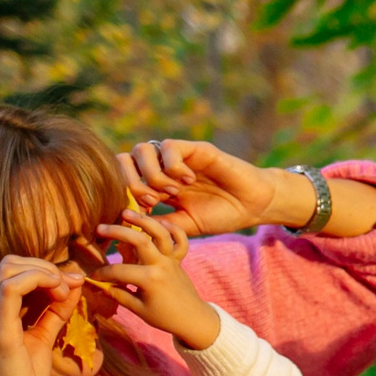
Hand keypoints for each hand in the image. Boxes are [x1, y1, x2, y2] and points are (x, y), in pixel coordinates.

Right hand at [0, 255, 83, 375]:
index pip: (8, 273)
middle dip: (44, 267)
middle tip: (70, 284)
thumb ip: (54, 311)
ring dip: (44, 272)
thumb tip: (73, 284)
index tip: (69, 283)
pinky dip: (38, 279)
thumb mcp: (42, 337)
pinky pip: (10, 288)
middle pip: (8, 265)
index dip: (41, 269)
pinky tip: (58, 291)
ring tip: (65, 289)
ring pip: (9, 270)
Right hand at [91, 206, 219, 350]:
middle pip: (140, 241)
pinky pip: (181, 240)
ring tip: (126, 213)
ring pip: (160, 234)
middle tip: (100, 228)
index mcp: (150, 280)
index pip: (120, 271)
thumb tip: (99, 285)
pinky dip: (173, 229)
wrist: (192, 318)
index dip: (103, 273)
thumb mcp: (138, 309)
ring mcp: (171, 260)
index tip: (94, 276)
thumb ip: (119, 294)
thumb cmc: (164, 317)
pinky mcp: (179, 259)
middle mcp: (161, 265)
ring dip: (144, 221)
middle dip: (118, 232)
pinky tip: (159, 222)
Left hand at [118, 138, 302, 237]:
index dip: (126, 195)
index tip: (142, 213)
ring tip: (171, 191)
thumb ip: (160, 225)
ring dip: (151, 174)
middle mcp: (162, 168)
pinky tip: (188, 180)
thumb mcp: (184, 225)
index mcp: (156, 186)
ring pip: (143, 149)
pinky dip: (172, 166)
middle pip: (126, 160)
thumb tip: (130, 229)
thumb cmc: (221, 215)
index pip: (123, 179)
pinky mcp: (195, 149)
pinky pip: (169, 147)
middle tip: (152, 201)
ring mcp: (177, 157)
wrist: (252, 205)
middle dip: (132, 183)